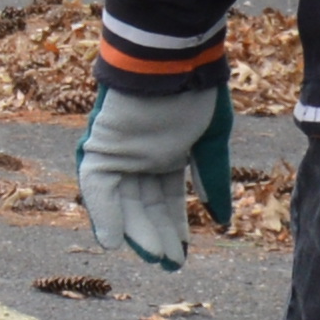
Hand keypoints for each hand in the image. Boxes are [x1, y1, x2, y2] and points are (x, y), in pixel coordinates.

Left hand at [78, 74, 208, 272]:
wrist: (173, 55)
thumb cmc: (195, 88)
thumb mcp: (211, 139)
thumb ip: (212, 178)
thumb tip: (221, 219)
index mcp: (166, 152)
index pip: (166, 199)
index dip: (174, 227)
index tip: (183, 254)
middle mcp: (140, 156)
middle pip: (144, 205)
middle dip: (157, 235)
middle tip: (170, 265)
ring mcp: (120, 152)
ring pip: (122, 202)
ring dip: (136, 231)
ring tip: (154, 258)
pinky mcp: (101, 146)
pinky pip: (97, 187)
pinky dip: (104, 214)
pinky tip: (114, 242)